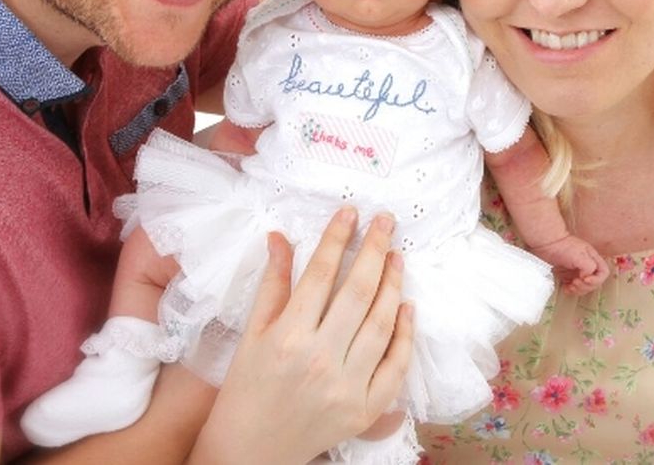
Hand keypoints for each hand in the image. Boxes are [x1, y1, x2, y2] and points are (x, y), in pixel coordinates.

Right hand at [190, 208, 412, 463]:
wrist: (251, 451)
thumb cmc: (246, 387)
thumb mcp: (252, 332)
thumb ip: (272, 283)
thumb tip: (280, 236)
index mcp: (287, 336)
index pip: (320, 274)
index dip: (337, 238)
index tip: (350, 212)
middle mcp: (319, 359)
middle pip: (357, 292)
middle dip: (374, 249)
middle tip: (385, 221)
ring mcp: (346, 386)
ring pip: (381, 324)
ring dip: (393, 284)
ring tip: (397, 256)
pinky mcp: (364, 410)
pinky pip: (394, 366)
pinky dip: (405, 334)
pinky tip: (406, 305)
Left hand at [531, 234, 608, 295]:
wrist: (545, 243)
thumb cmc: (561, 246)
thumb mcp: (580, 255)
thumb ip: (589, 267)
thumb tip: (587, 277)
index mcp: (592, 258)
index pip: (603, 273)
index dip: (597, 279)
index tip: (585, 279)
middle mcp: (586, 264)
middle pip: (594, 282)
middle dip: (586, 286)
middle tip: (575, 283)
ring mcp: (576, 270)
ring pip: (584, 286)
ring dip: (578, 290)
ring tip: (570, 287)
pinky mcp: (566, 275)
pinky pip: (573, 287)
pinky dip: (571, 290)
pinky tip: (565, 288)